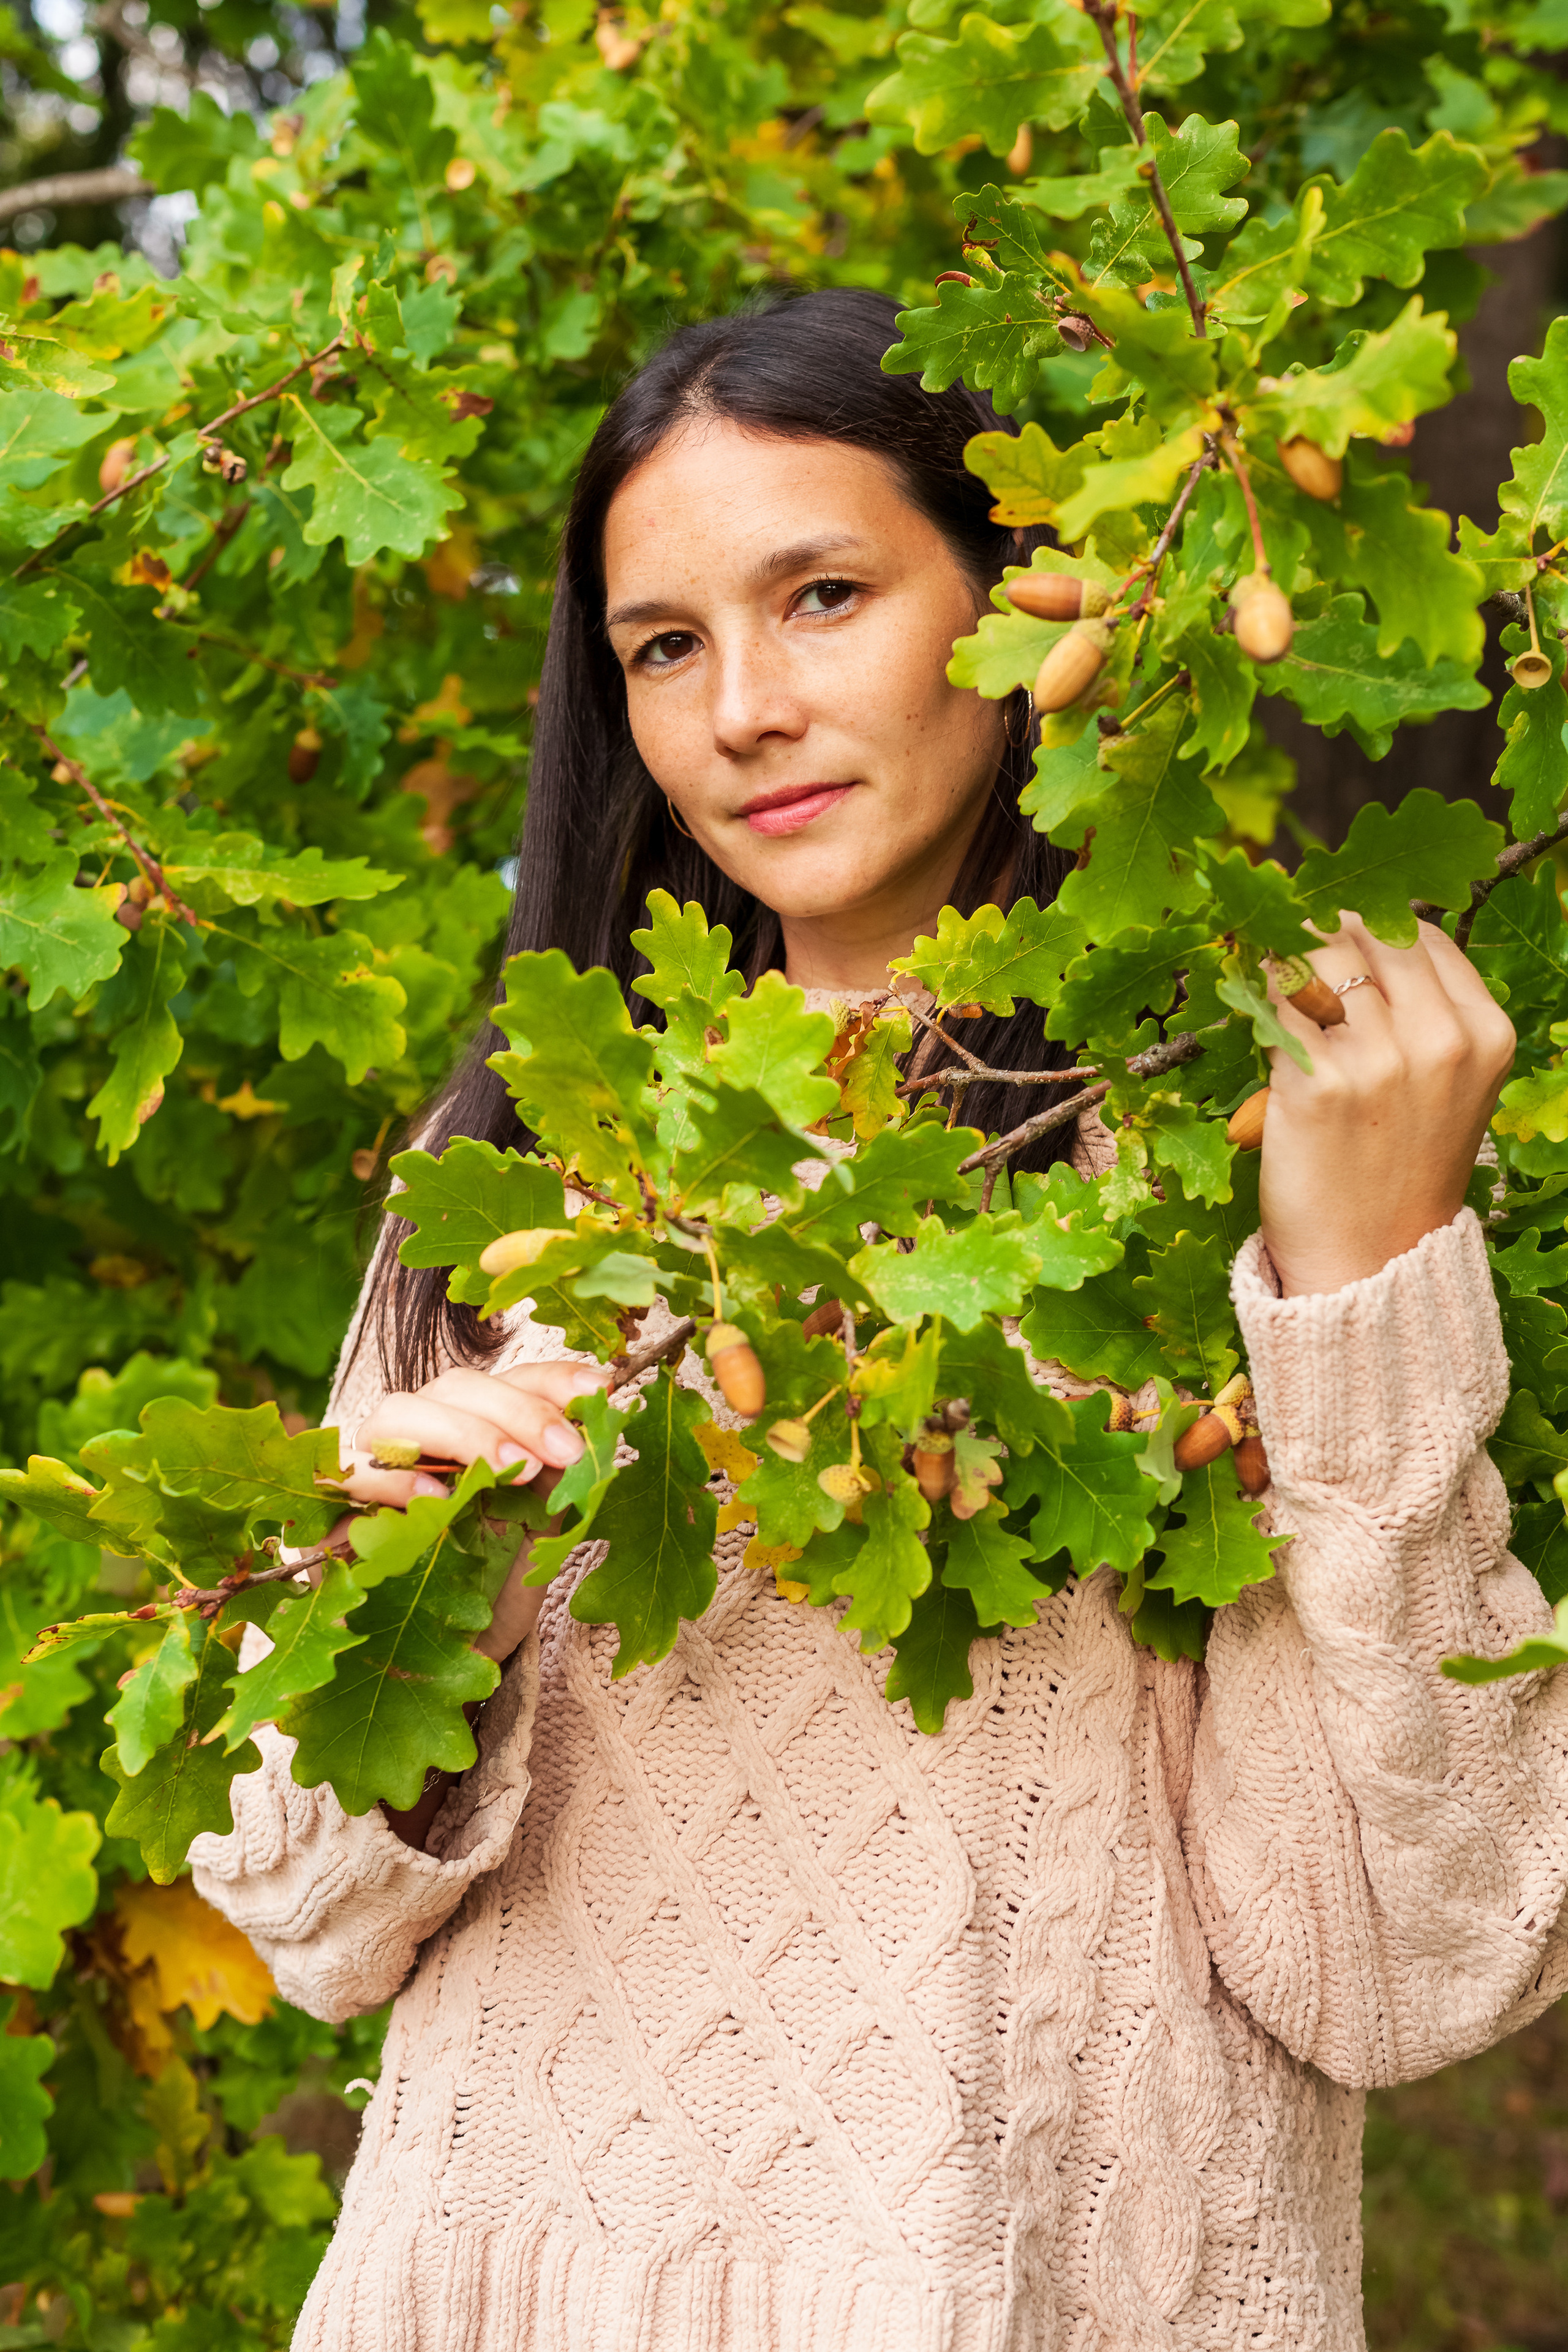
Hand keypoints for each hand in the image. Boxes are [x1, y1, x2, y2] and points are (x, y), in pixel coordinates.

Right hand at [331, 1359, 610, 1660]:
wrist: (455, 1658)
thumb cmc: (501, 1584)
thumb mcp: (544, 1522)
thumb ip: (560, 1470)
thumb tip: (599, 1414)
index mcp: (480, 1427)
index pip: (511, 1379)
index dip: (553, 1379)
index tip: (599, 1391)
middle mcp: (425, 1436)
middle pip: (457, 1387)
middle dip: (517, 1410)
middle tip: (566, 1450)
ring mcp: (376, 1468)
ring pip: (399, 1412)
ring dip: (464, 1433)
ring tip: (513, 1470)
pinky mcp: (338, 1512)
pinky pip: (355, 1476)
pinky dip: (398, 1481)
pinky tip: (440, 1500)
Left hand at [1259, 912, 1514, 1297]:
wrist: (1373, 1260)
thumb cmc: (1400, 1170)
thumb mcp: (1447, 1087)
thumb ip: (1424, 1016)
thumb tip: (1354, 939)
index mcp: (1483, 1033)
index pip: (1420, 935)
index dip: (1368, 927)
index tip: (1333, 934)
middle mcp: (1440, 1039)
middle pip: (1367, 935)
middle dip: (1320, 933)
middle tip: (1286, 940)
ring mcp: (1380, 1061)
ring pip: (1314, 959)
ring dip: (1280, 959)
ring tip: (1262, 970)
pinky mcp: (1317, 1085)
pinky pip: (1272, 1007)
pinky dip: (1252, 996)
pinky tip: (1243, 1001)